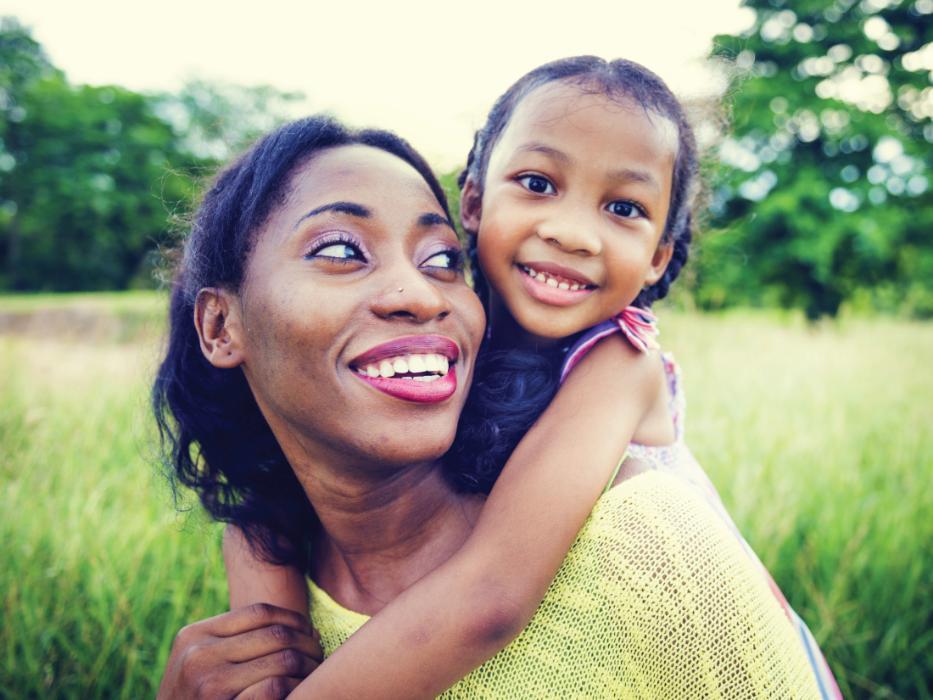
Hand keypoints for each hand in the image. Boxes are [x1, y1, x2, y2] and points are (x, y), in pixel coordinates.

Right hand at [158, 603, 322, 698]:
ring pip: (284, 658)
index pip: (260, 612)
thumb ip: (230, 642)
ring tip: (316, 673)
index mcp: (194, 635)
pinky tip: (302, 692)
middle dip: (308, 643)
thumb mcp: (197, 664)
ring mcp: (209, 682)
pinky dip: (298, 687)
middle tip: (319, 654)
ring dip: (309, 665)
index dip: (293, 619)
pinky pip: (277, 686)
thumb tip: (298, 626)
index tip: (309, 632)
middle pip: (276, 634)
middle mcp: (199, 654)